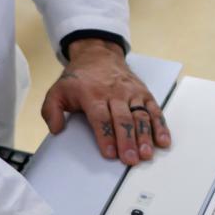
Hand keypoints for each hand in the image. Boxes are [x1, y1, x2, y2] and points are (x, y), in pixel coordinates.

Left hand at [41, 39, 170, 164]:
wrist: (98, 55)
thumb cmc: (79, 78)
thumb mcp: (57, 91)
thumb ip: (51, 111)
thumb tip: (56, 129)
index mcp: (92, 94)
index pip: (100, 117)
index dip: (106, 136)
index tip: (110, 153)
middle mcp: (114, 93)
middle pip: (122, 119)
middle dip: (127, 141)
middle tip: (131, 159)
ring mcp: (131, 93)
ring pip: (140, 116)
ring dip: (145, 136)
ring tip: (146, 154)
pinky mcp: (144, 93)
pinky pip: (154, 110)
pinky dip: (160, 126)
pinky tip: (162, 141)